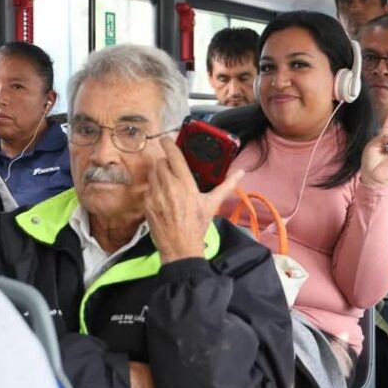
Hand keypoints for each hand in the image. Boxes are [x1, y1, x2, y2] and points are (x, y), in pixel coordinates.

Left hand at [145, 137, 244, 263]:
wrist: (180, 249)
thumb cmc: (197, 226)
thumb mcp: (212, 204)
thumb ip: (226, 186)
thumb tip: (240, 173)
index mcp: (185, 184)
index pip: (173, 156)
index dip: (169, 144)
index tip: (167, 138)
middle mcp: (168, 187)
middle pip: (160, 162)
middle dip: (165, 162)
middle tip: (172, 167)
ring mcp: (155, 196)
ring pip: (152, 173)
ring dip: (158, 173)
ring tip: (167, 181)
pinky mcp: (147, 205)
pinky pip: (147, 188)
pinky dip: (153, 187)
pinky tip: (162, 195)